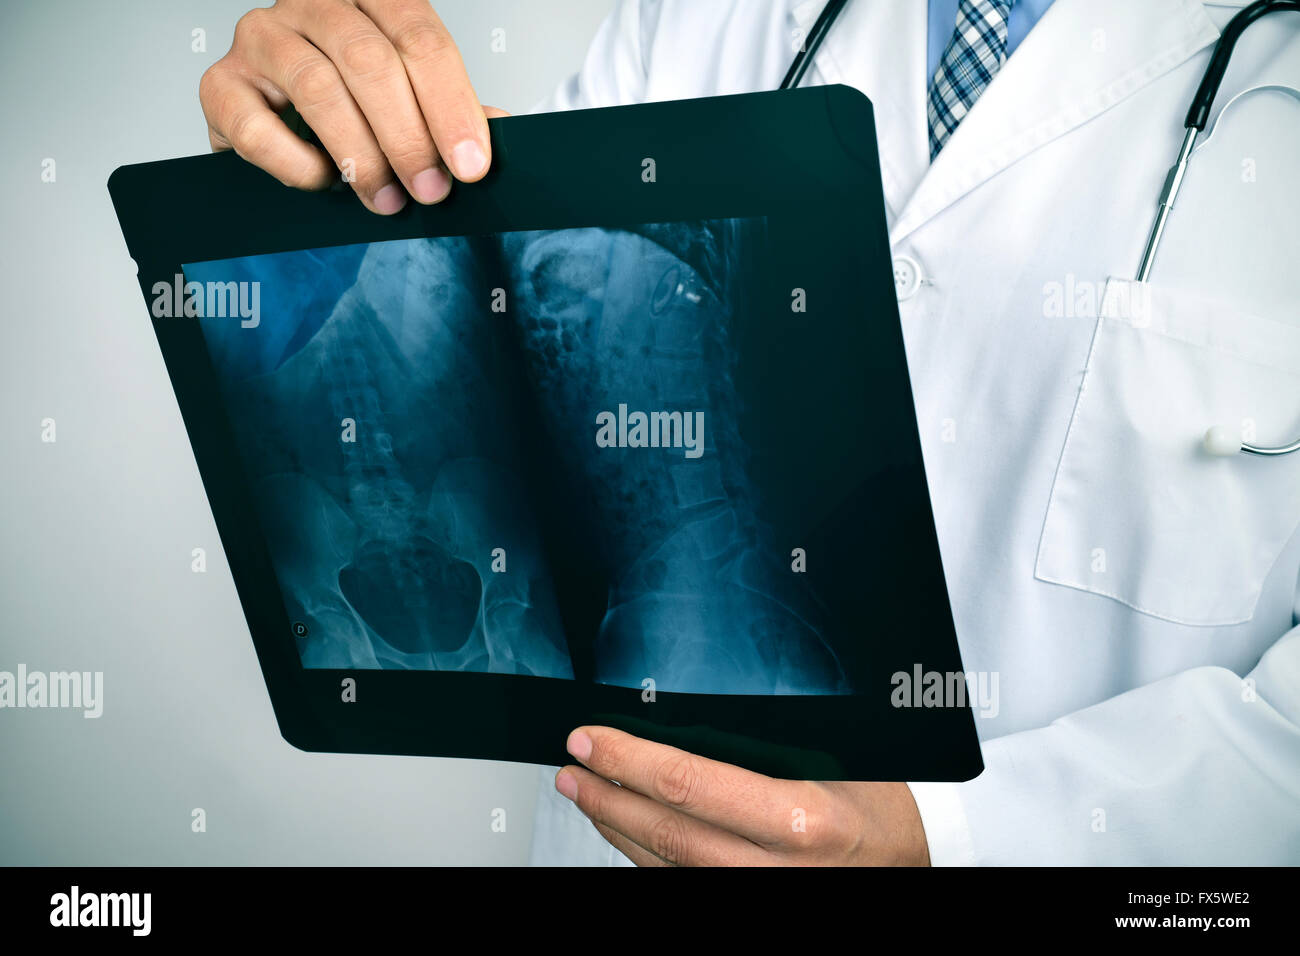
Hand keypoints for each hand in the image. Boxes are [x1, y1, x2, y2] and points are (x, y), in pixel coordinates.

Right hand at [199, 0, 507, 213]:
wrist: (275, 123)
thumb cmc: (354, 110)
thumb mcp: (412, 103)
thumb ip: (452, 113)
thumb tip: (504, 134)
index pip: (420, 37)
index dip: (450, 105)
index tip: (471, 165)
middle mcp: (313, 4)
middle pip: (370, 61)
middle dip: (408, 136)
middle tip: (430, 190)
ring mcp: (262, 37)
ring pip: (318, 88)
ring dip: (361, 154)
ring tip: (386, 198)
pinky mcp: (221, 83)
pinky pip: (257, 126)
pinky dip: (297, 164)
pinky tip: (323, 180)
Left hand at [555, 726, 930, 865]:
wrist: (921, 861)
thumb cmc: (884, 802)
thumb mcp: (838, 755)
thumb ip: (770, 740)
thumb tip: (688, 707)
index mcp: (798, 818)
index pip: (687, 783)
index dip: (627, 759)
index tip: (590, 737)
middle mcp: (774, 869)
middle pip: (664, 832)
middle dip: (605, 796)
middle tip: (570, 767)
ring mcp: (761, 897)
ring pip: (664, 867)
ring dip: (615, 829)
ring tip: (584, 793)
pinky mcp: (753, 909)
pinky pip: (683, 887)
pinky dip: (646, 859)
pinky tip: (626, 832)